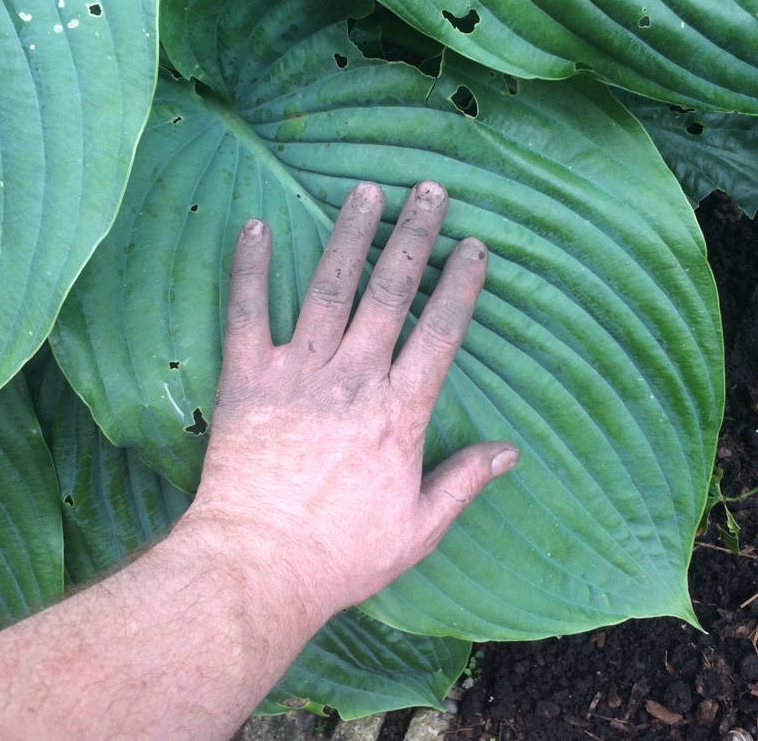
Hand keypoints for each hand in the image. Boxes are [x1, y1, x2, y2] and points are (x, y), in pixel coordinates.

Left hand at [185, 181, 518, 616]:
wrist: (258, 566)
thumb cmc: (342, 554)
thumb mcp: (419, 527)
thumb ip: (465, 481)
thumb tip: (511, 452)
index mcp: (399, 411)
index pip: (441, 333)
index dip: (460, 286)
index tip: (474, 247)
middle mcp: (353, 377)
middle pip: (390, 294)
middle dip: (413, 238)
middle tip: (429, 191)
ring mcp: (298, 372)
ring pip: (328, 289)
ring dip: (349, 236)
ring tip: (365, 192)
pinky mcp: (247, 378)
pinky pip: (246, 313)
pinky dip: (248, 269)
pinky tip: (252, 225)